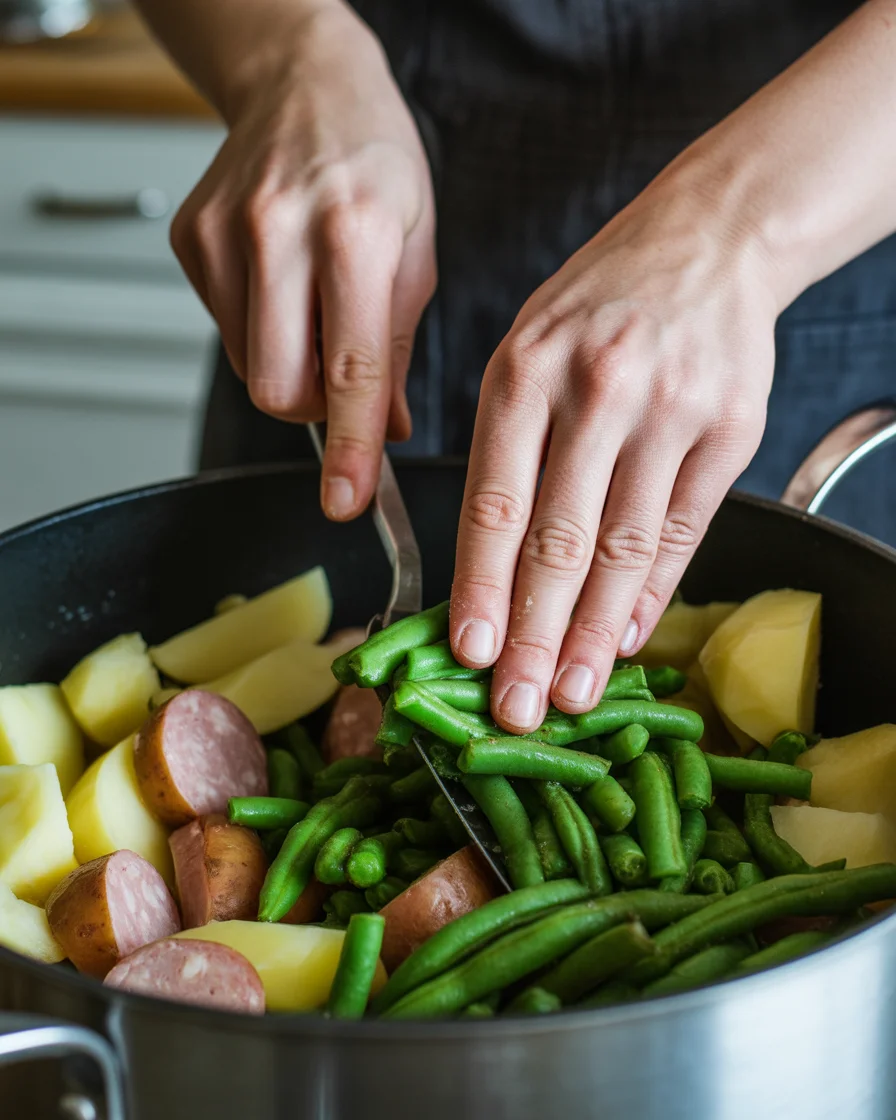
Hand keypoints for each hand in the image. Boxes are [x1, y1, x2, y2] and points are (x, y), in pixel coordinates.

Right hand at [170, 4, 435, 518]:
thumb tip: (386, 432)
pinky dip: (262, 332)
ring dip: (290, 368)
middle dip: (314, 409)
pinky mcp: (191, 240)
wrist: (304, 85)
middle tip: (342, 377)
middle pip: (279, 389)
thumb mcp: (416, 251)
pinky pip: (227, 332)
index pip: (351, 369)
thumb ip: (398, 349)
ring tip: (315, 309)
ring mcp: (225, 234)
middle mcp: (280, 230)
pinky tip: (283, 284)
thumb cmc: (375, 165)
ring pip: (251, 369)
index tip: (346, 500)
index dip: (351, 447)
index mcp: (354, 233)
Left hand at [449, 160, 776, 733]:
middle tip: (516, 705)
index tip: (467, 651)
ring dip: (594, 633)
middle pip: (559, 540)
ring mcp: (669, 412)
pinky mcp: (729, 431)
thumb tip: (499, 570)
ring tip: (571, 692)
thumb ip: (508, 452)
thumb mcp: (526, 351)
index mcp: (524, 371)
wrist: (709, 240)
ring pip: (625, 548)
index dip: (481, 586)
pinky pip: (684, 530)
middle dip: (532, 634)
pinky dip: (653, 592)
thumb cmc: (598, 305)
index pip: (495, 503)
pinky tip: (627, 638)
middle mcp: (596, 391)